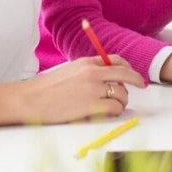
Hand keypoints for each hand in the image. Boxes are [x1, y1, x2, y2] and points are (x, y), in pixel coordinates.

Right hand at [21, 55, 145, 122]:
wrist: (30, 100)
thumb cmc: (45, 88)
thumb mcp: (68, 70)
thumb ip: (86, 70)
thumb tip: (105, 77)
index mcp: (86, 62)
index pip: (115, 59)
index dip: (128, 67)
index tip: (132, 73)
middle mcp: (92, 73)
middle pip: (124, 73)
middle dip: (136, 80)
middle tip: (141, 86)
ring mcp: (92, 88)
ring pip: (121, 92)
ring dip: (123, 100)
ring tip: (116, 105)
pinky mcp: (91, 105)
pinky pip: (115, 107)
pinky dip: (116, 110)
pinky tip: (110, 112)